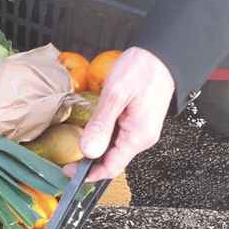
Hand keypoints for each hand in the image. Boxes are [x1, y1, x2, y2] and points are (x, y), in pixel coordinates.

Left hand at [63, 47, 174, 181]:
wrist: (162, 55)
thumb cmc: (141, 70)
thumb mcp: (116, 95)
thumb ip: (102, 124)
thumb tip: (88, 152)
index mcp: (137, 136)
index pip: (111, 167)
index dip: (88, 174)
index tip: (67, 171)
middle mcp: (141, 139)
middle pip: (112, 161)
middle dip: (89, 164)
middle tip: (65, 160)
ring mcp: (140, 131)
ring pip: (114, 150)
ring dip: (95, 152)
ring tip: (74, 147)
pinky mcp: (137, 123)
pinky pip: (117, 138)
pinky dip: (102, 139)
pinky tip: (90, 133)